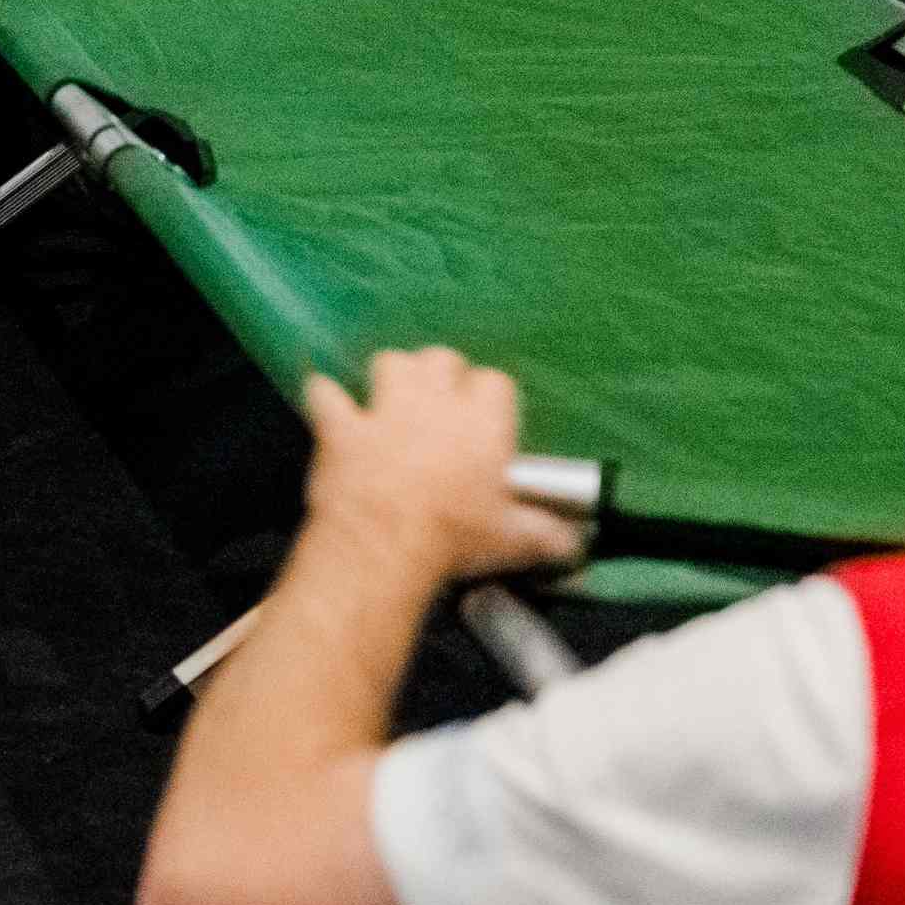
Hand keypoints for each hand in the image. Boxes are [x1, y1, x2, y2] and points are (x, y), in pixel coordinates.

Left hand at [293, 351, 588, 589]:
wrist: (383, 546)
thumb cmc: (455, 539)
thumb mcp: (514, 541)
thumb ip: (550, 536)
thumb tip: (578, 545)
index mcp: (483, 421)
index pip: (496, 383)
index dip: (491, 399)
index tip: (488, 422)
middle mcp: (435, 402)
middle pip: (441, 359)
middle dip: (441, 376)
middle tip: (440, 407)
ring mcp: (384, 409)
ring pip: (390, 363)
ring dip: (391, 377)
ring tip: (393, 400)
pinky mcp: (340, 427)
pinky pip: (326, 394)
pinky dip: (326, 399)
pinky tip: (329, 407)